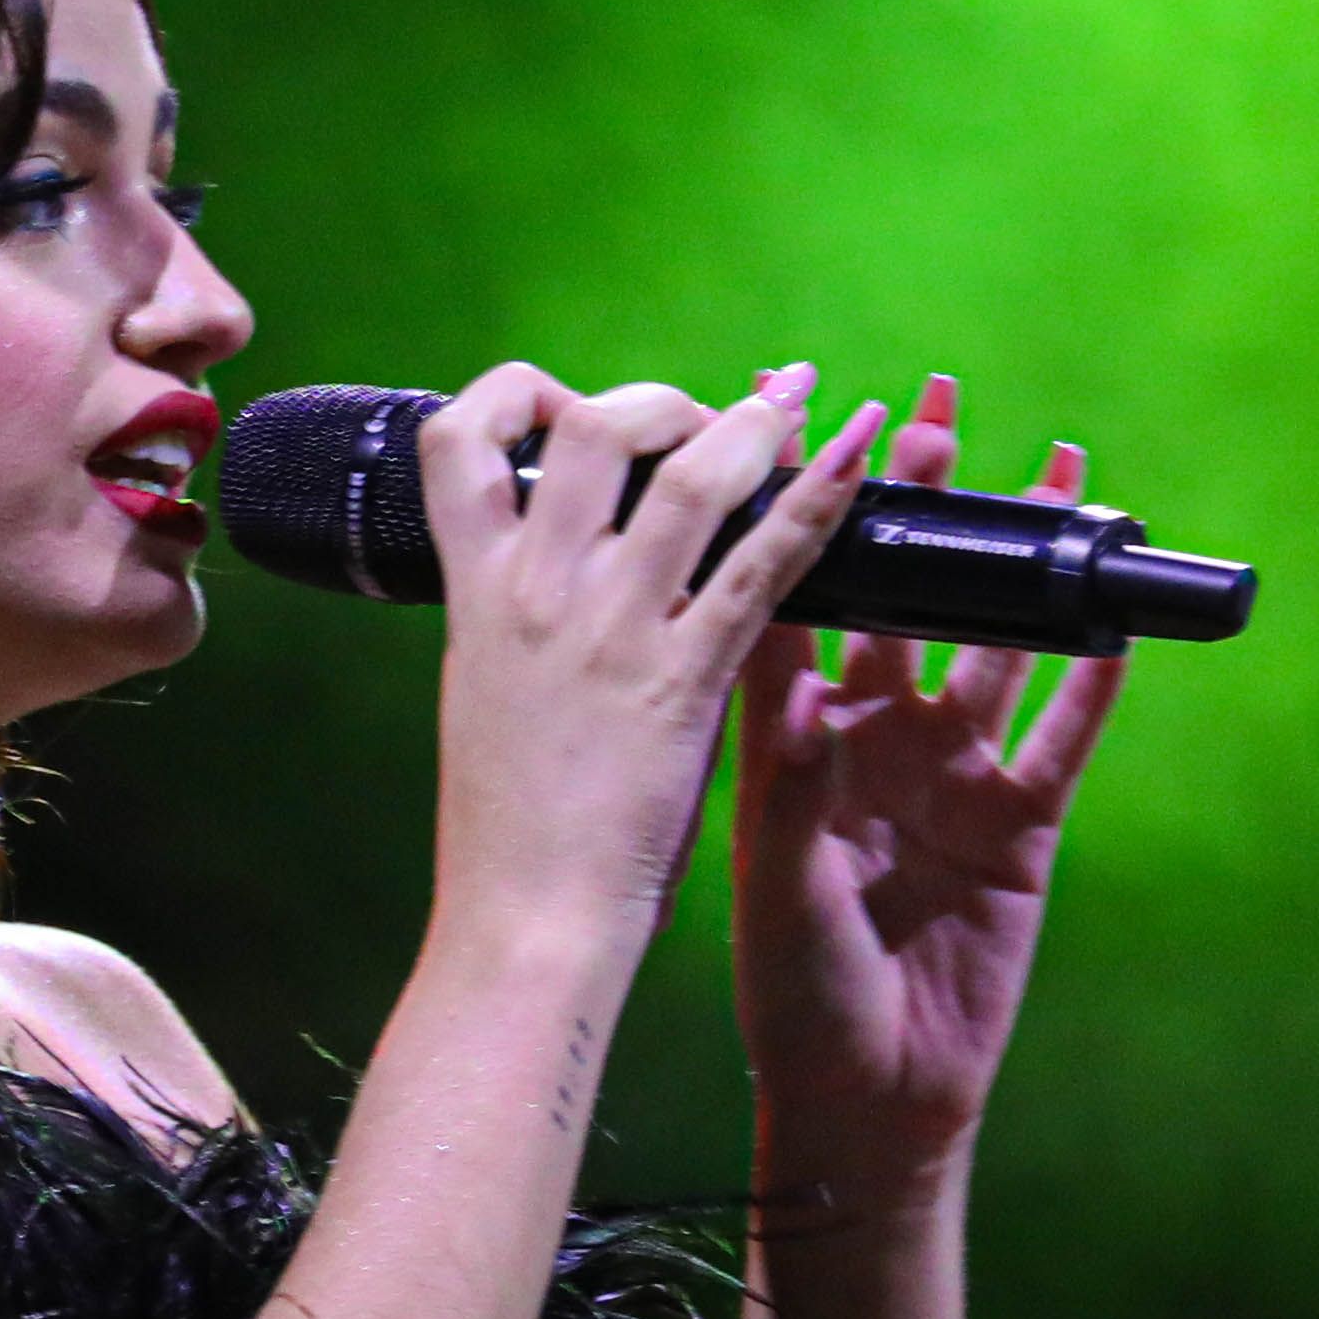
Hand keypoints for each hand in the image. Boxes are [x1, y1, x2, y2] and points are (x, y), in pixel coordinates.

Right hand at [420, 360, 878, 939]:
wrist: (524, 923)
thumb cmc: (506, 832)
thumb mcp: (482, 695)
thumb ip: (515, 622)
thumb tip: (549, 571)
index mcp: (474, 596)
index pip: (458, 442)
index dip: (513, 396)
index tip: (563, 406)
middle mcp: (539, 594)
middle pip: (591, 431)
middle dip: (656, 401)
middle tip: (703, 419)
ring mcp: (614, 632)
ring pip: (688, 478)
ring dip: (748, 427)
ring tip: (788, 404)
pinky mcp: (684, 682)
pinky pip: (762, 567)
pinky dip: (819, 498)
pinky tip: (861, 451)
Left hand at [730, 373, 1123, 1181]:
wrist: (872, 1098)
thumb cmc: (794, 996)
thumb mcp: (777, 885)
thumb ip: (785, 783)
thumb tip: (784, 679)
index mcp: (795, 741)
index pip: (797, 604)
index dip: (805, 519)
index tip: (811, 430)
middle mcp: (873, 738)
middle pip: (904, 596)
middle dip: (923, 507)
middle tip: (940, 417)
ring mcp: (953, 774)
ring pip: (995, 642)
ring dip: (1021, 565)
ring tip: (1051, 473)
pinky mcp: (1022, 822)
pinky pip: (1066, 733)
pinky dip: (1093, 677)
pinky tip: (1117, 613)